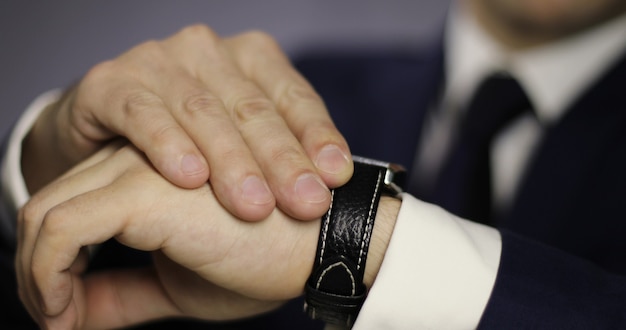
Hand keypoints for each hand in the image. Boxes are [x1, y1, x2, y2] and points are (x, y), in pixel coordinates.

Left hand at [17, 143, 319, 328]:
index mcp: (149, 169)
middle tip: (54, 320)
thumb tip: (68, 317)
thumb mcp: (179, 285)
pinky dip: (45, 273)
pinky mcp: (143, 189)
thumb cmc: (263, 260)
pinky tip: (63, 313)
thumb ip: (122, 293)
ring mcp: (140, 166)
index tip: (63, 311)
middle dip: (34, 269)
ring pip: (44, 213)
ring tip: (57, 319)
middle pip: (51, 203)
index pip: (72, 203)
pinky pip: (59, 228)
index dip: (50, 262)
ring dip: (34, 275)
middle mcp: (140, 155)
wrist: (320, 245)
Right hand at [21, 25, 352, 220]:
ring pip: (202, 112)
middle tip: (304, 203)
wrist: (104, 138)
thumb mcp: (241, 142)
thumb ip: (281, 151)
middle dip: (281, 159)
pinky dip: (166, 145)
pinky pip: (143, 114)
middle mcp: (206, 51)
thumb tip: (336, 179)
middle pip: (251, 107)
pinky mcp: (109, 82)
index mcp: (248, 57)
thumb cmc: (187, 142)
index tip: (336, 177)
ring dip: (231, 161)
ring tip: (254, 205)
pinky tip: (188, 177)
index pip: (292, 95)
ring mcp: (157, 61)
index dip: (317, 136)